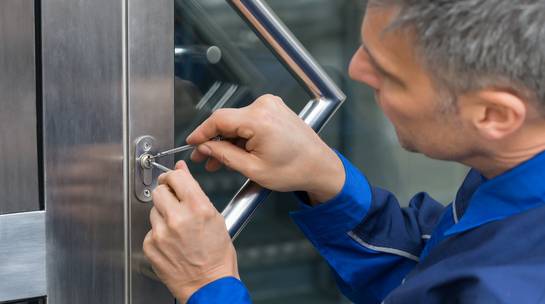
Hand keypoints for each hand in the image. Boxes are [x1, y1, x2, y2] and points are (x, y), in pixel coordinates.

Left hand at [143, 161, 238, 302]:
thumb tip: (181, 171)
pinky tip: (172, 241)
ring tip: (178, 228)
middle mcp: (177, 218)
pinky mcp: (150, 245)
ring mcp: (161, 233)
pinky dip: (159, 232)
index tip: (174, 178)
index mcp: (197, 208)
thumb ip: (195, 191)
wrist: (209, 285)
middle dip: (167, 194)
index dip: (174, 176)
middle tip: (175, 203)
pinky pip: (150, 229)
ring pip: (153, 209)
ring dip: (163, 214)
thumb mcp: (215, 217)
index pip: (175, 177)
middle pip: (159, 190)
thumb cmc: (217, 256)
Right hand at [186, 94, 344, 202]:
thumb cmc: (294, 170)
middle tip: (203, 158)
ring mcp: (271, 106)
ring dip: (227, 140)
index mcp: (259, 119)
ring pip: (237, 122)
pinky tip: (234, 151)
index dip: (201, 132)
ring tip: (218, 161)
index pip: (218, 119)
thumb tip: (205, 147)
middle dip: (214, 140)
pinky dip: (240, 136)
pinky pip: (249, 121)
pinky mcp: (275, 110)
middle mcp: (265, 106)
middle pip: (227, 120)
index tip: (191, 143)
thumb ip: (225, 155)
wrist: (320, 167)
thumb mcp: (253, 169)